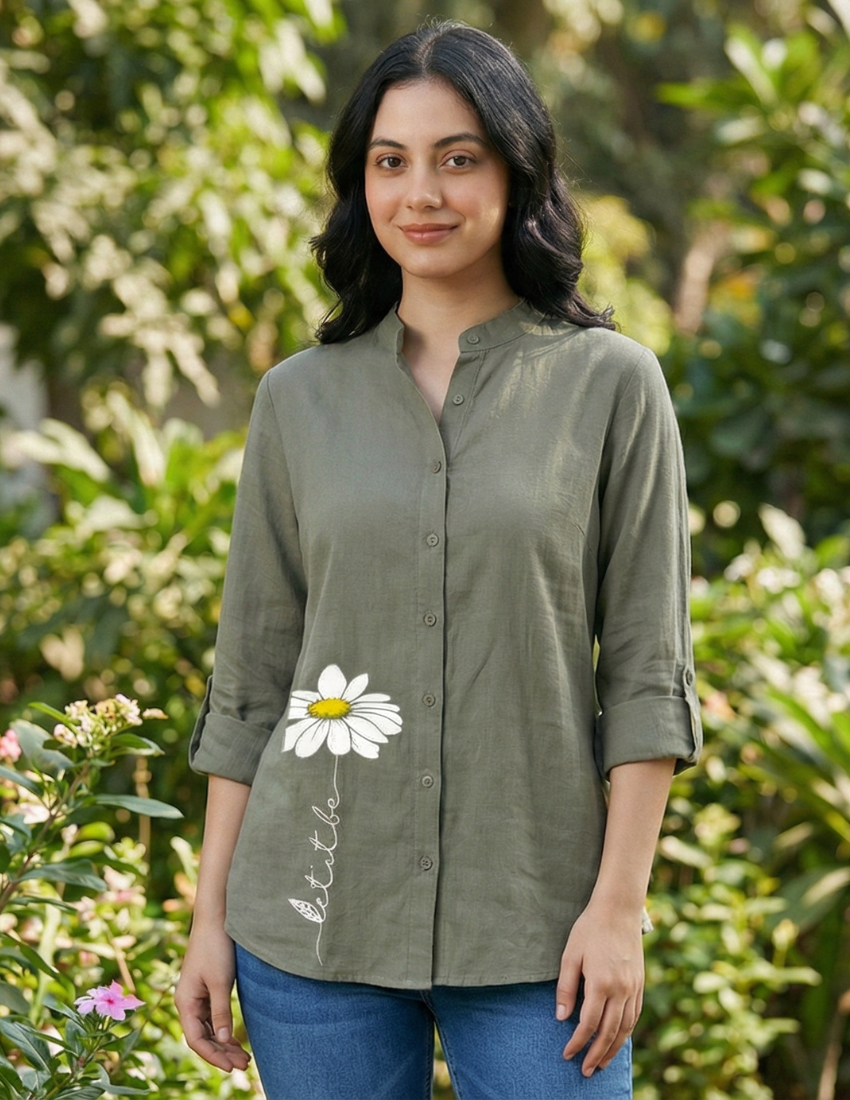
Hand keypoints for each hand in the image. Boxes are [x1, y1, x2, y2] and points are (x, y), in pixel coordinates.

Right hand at [175, 922, 250, 1072]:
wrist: (215, 919)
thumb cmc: (216, 948)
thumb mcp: (221, 981)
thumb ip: (221, 1011)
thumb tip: (224, 1040)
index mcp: (185, 1002)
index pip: (196, 1040)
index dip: (213, 1056)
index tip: (232, 1067)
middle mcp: (187, 1002)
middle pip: (202, 1037)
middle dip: (222, 1053)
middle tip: (245, 1065)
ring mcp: (196, 996)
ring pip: (208, 1029)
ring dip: (224, 1043)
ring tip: (244, 1057)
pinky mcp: (206, 988)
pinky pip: (212, 1017)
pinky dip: (223, 1029)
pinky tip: (235, 1039)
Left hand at [555, 901, 643, 1076]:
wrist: (618, 910)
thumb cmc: (589, 930)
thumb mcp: (570, 955)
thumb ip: (566, 988)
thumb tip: (561, 1018)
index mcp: (600, 983)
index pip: (588, 1024)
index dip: (577, 1042)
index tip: (567, 1054)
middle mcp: (620, 990)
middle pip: (609, 1032)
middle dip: (596, 1054)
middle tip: (585, 1070)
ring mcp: (633, 988)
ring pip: (625, 1028)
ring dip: (613, 1049)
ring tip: (601, 1063)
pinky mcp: (639, 984)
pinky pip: (634, 1015)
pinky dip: (626, 1032)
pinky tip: (618, 1039)